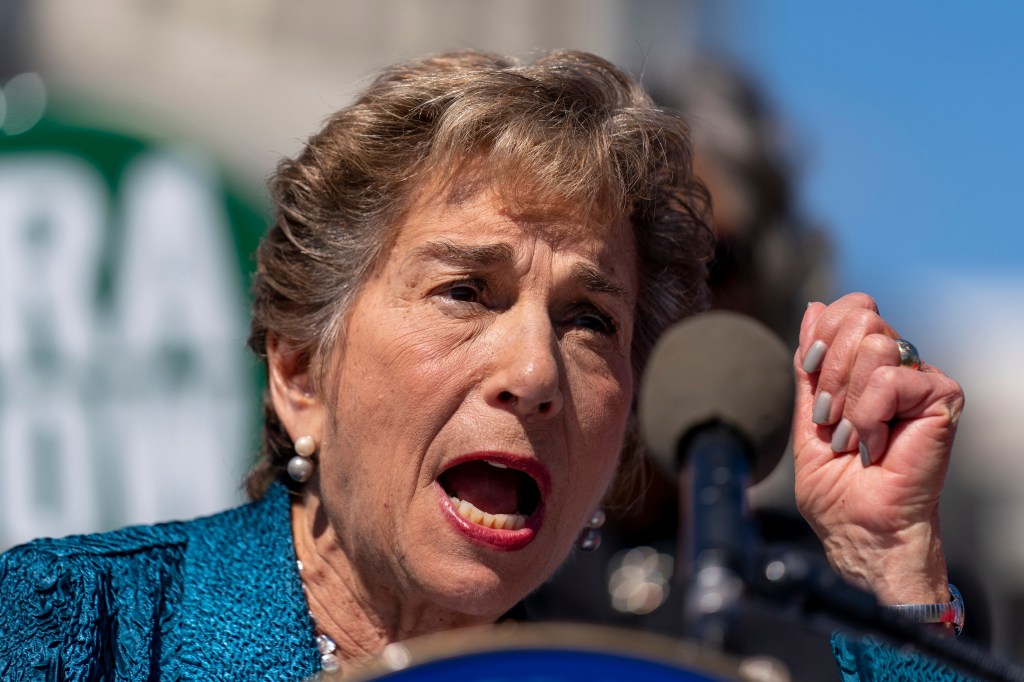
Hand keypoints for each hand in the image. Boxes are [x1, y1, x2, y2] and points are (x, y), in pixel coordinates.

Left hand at [793, 293, 963, 605]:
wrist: (860, 529)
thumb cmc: (836, 488)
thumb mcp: (807, 416)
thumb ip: (810, 365)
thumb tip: (813, 308)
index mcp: (866, 366)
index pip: (848, 309)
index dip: (821, 337)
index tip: (813, 380)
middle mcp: (898, 366)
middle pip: (860, 318)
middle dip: (830, 373)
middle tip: (833, 421)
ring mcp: (922, 380)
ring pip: (875, 345)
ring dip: (849, 402)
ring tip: (854, 439)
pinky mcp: (942, 397)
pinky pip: (891, 378)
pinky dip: (870, 415)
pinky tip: (876, 444)